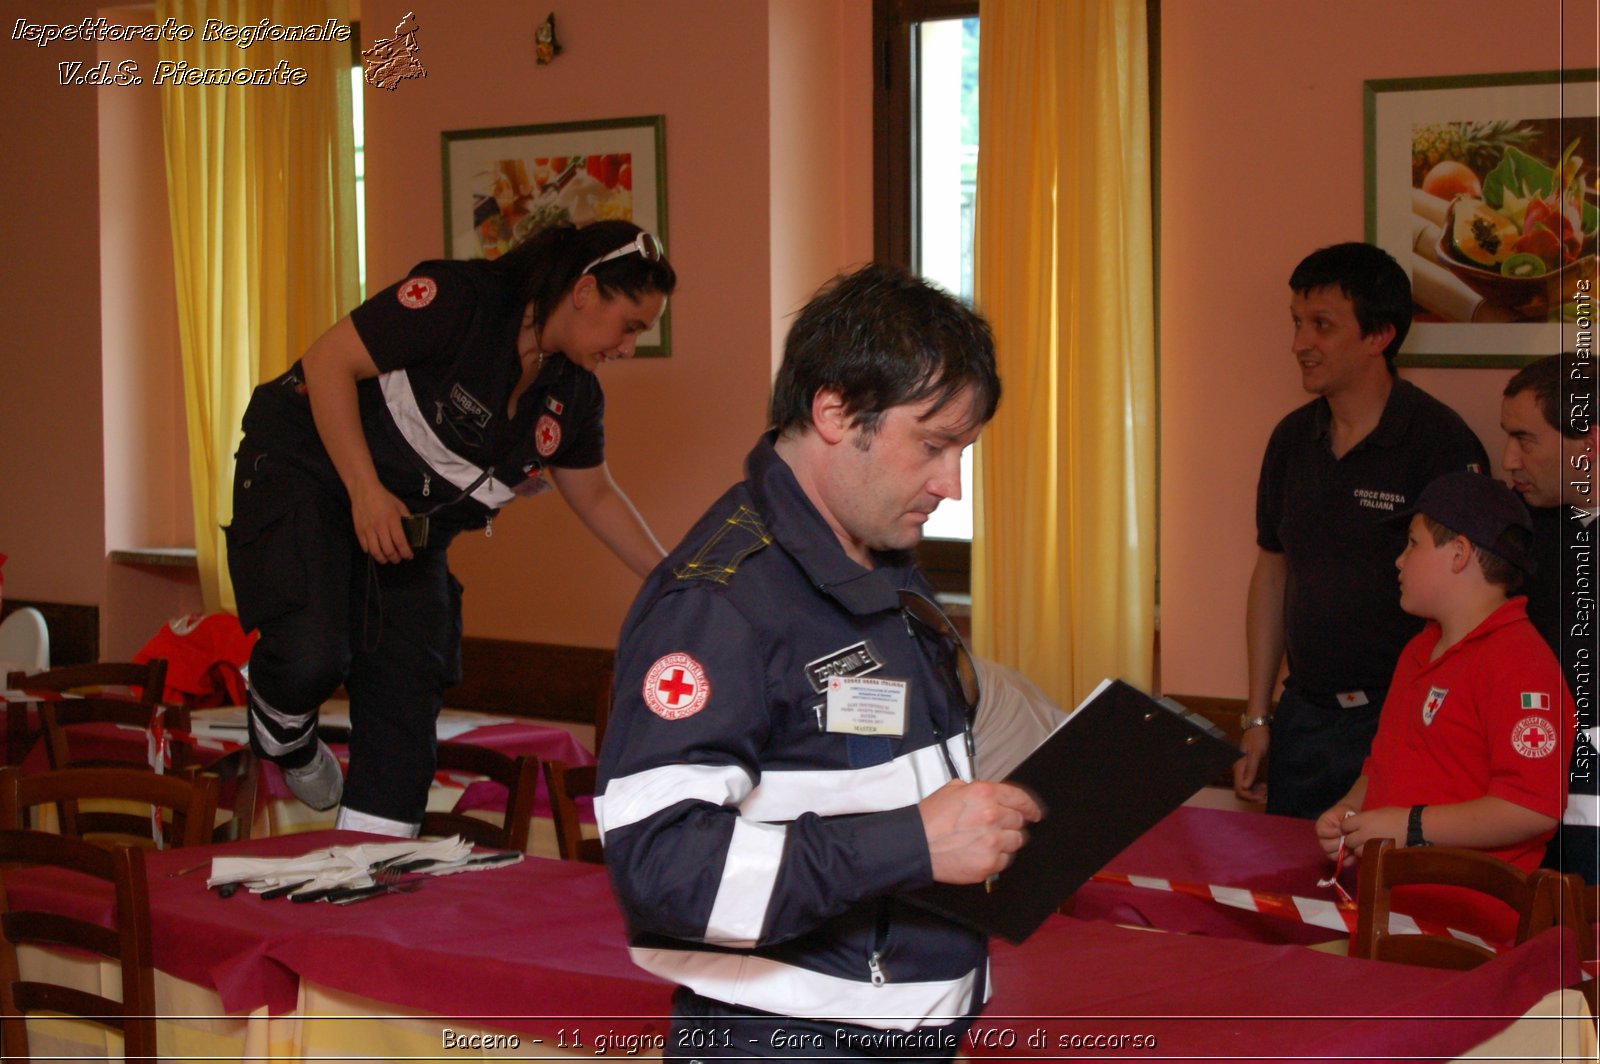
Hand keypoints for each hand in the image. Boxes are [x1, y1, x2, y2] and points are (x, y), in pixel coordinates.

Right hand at [351, 483, 414, 563]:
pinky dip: (371, 552)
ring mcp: (368, 530)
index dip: (406, 552)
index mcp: (392, 520)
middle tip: (398, 559)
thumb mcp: (399, 505)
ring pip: (376, 552)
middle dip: (395, 558)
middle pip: (388, 550)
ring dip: (383, 559)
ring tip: (387, 559)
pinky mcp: (359, 531)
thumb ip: (406, 518)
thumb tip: (413, 530)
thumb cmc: (384, 497)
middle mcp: (380, 527)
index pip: (400, 542)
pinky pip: (365, 547)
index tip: (409, 556)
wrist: (364, 490)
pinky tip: (376, 551)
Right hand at [919, 780, 1042, 884]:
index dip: (1030, 806)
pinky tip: (980, 852)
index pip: (1020, 798)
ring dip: (1005, 840)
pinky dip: (997, 857)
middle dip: (1009, 823)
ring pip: (1016, 841)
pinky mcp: (990, 863)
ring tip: (985, 841)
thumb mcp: (952, 790)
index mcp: (984, 795)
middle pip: (1019, 821)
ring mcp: (993, 842)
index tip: (1034, 812)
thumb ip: (977, 790)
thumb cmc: (929, 820)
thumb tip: (992, 795)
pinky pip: (1006, 860)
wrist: (916, 845)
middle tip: (995, 827)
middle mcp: (992, 816)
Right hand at [1231, 725, 1268, 802]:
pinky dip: (1257, 788)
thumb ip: (1251, 769)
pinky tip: (1265, 786)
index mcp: (1239, 767)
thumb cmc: (1258, 737)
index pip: (1240, 789)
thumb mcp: (1256, 753)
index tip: (1263, 797)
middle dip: (1253, 796)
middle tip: (1267, 795)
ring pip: (1246, 789)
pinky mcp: (1249, 768)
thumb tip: (1246, 786)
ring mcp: (1243, 770)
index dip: (1250, 797)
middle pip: (1242, 791)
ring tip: (1267, 791)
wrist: (1258, 726)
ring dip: (1256, 793)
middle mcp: (1239, 770)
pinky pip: (1250, 783)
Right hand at [1315, 803, 1356, 858]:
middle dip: (1338, 844)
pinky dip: (1349, 860)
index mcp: (1321, 828)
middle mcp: (1323, 840)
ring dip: (1343, 853)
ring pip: (1332, 856)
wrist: (1354, 820)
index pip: (1321, 832)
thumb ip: (1341, 821)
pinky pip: (1342, 863)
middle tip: (1347, 840)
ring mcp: (1331, 850)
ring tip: (1351, 847)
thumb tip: (1342, 833)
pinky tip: (1353, 854)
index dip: (1332, 833)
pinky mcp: (1340, 856)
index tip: (1341, 830)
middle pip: (1326, 847)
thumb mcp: (1342, 811)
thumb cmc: (1347, 814)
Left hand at [1338, 806, 1406, 855]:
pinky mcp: (1379, 854)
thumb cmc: (1397, 816)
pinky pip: (1367, 857)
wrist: (1414, 827)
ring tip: (1368, 845)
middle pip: (1348, 840)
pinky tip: (1375, 850)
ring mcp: (1371, 845)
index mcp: (1362, 820)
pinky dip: (1368, 855)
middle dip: (1352, 840)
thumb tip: (1355, 825)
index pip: (1344, 825)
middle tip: (1359, 838)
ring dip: (1359, 849)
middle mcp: (1363, 833)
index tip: (1352, 827)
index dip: (1347, 827)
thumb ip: (1363, 820)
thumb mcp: (1376, 813)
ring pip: (1356, 851)